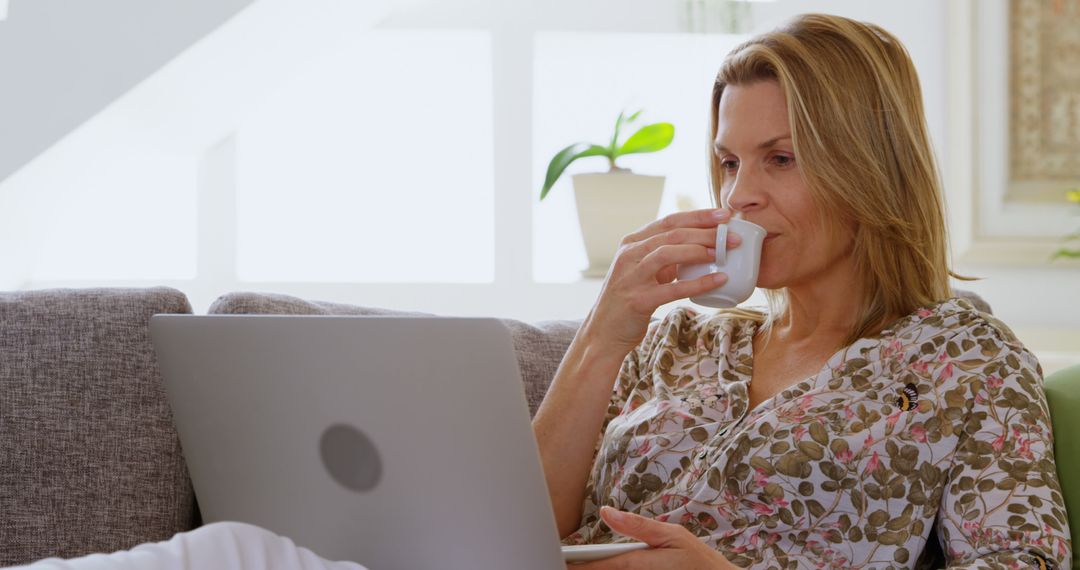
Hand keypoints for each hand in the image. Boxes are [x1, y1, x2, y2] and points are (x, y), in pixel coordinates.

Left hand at [567, 507, 736, 568]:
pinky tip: (600, 569)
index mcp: (639, 563)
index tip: (556, 559)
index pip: (598, 566)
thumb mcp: (672, 534)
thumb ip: (638, 525)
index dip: (576, 564)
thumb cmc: (699, 561)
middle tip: (560, 561)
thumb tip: (607, 512)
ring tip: (578, 565)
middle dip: (583, 569)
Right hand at [582, 208, 740, 354]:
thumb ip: (665, 256)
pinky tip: (718, 281)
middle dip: (705, 232)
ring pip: (667, 253)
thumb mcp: (643, 270)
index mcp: (632, 243)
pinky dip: (698, 283)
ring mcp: (631, 277)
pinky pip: (672, 288)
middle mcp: (629, 255)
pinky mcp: (638, 300)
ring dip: (698, 251)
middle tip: (731, 236)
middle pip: (671, 234)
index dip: (698, 215)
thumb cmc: (629, 298)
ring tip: (722, 254)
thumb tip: (701, 244)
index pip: (669, 221)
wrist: (604, 331)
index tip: (723, 214)